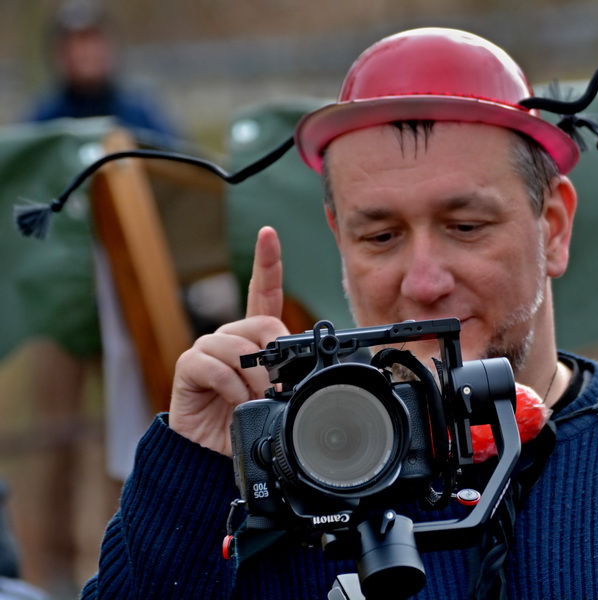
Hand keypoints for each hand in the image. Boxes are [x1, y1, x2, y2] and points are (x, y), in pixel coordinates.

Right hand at [169, 226, 289, 454]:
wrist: (214, 454)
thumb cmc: (246, 421)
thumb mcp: (275, 396)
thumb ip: (285, 374)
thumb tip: (298, 365)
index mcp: (254, 339)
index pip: (262, 292)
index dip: (266, 263)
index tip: (269, 234)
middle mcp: (230, 338)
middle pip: (259, 323)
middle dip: (275, 354)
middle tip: (278, 386)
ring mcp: (207, 350)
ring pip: (236, 344)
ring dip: (254, 377)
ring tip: (256, 399)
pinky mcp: (188, 367)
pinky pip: (213, 364)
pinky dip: (230, 386)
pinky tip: (234, 401)